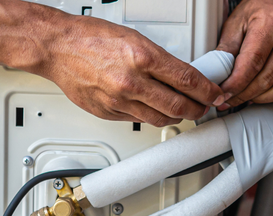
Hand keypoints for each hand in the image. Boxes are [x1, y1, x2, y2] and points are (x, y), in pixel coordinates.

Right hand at [0, 0, 225, 125]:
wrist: (57, 47)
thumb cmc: (90, 37)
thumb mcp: (134, 38)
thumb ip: (159, 60)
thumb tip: (181, 76)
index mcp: (143, 57)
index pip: (188, 80)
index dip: (208, 91)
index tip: (216, 95)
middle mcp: (132, 81)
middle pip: (179, 106)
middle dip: (197, 110)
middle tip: (203, 108)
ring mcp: (119, 100)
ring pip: (160, 119)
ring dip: (176, 118)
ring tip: (182, 112)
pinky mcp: (108, 112)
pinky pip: (138, 120)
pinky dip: (151, 117)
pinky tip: (154, 111)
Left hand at [216, 0, 272, 108]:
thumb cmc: (263, 8)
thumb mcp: (237, 20)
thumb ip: (226, 48)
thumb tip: (217, 74)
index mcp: (272, 24)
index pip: (253, 62)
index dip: (236, 83)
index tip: (223, 93)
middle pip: (265, 80)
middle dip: (242, 94)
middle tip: (227, 98)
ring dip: (257, 98)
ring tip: (243, 95)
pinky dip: (272, 98)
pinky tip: (260, 92)